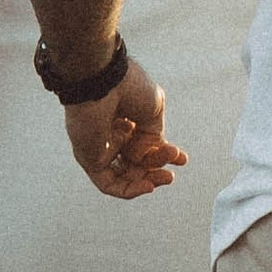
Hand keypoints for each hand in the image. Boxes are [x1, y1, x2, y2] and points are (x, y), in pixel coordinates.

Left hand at [63, 58, 186, 200]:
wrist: (104, 81)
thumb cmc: (128, 87)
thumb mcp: (154, 110)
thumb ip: (154, 137)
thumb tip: (146, 156)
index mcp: (126, 119)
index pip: (145, 145)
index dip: (164, 155)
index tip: (182, 159)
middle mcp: (112, 134)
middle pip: (137, 163)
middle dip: (157, 168)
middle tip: (172, 171)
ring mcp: (99, 148)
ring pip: (125, 176)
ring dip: (148, 180)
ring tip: (167, 178)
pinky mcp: (89, 159)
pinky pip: (109, 184)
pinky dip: (129, 190)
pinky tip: (148, 185)